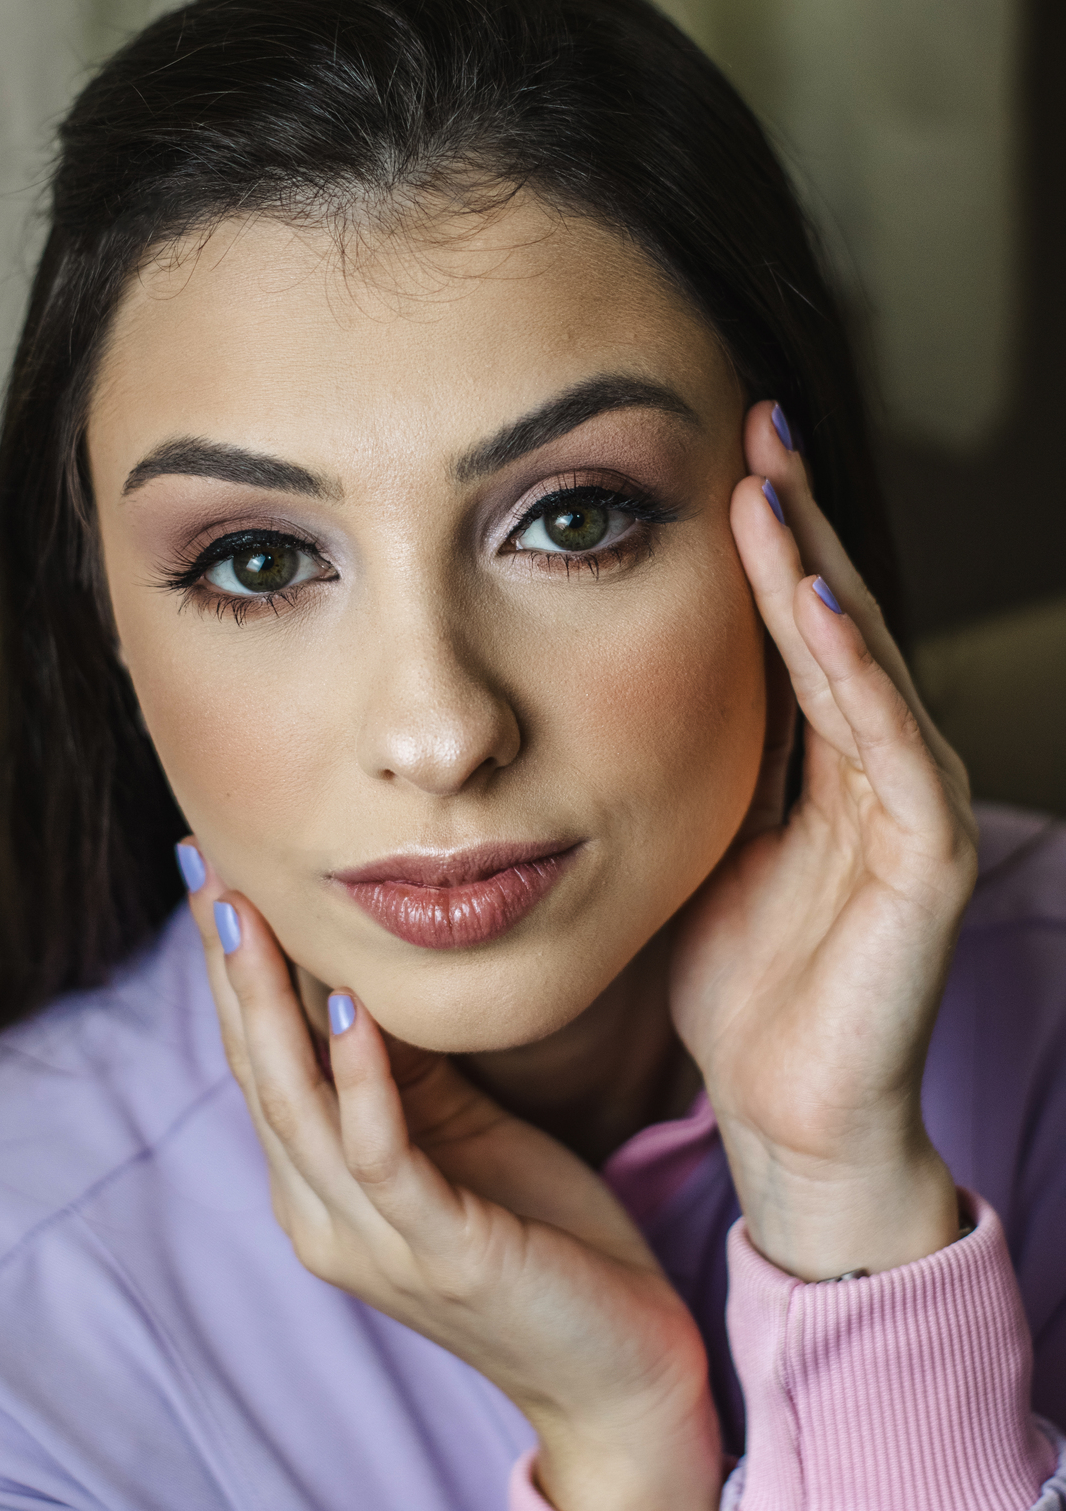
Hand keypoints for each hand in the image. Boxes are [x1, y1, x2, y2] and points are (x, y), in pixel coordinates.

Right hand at [180, 860, 721, 1510]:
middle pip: (258, 1073)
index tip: (214, 875)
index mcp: (322, 1187)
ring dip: (270, 1006)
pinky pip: (380, 1153)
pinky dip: (360, 1076)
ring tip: (254, 919)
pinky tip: (350, 1008)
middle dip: (231, 970)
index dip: (232, 969)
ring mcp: (373, 1240)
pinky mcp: (438, 1251)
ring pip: (298, 1107)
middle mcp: (322, 1215)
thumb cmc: (541, 1237)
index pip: (259, 1061)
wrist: (616, 1369)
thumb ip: (404, 1071)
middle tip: (209, 872)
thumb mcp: (460, 1131)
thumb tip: (363, 971)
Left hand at [669, 401, 975, 1281]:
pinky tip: (819, 610)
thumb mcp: (695, 846)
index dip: (761, 542)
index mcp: (815, 761)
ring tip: (774, 489)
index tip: (717, 453)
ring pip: (865, 665)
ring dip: (819, 574)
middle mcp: (871, 766)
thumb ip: (688, 765)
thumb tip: (608, 683)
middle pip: (834, 619)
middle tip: (759, 423)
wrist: (791, 1113)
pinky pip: (891, 753)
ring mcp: (908, 809)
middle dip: (797, 522)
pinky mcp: (927, 863)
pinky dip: (856, 676)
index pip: (790, 627)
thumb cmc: (739, 984)